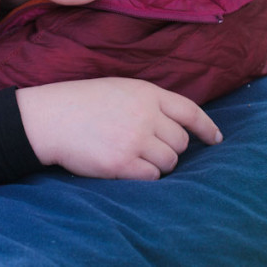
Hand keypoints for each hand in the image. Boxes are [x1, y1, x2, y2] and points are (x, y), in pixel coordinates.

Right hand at [15, 77, 221, 180]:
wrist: (50, 117)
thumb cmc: (82, 103)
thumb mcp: (120, 88)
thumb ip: (149, 102)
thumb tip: (178, 124)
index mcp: (146, 93)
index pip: (190, 110)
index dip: (207, 127)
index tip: (216, 139)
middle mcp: (145, 115)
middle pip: (181, 142)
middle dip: (170, 148)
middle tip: (147, 147)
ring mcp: (134, 139)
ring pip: (169, 162)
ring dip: (157, 164)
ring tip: (133, 155)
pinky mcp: (122, 163)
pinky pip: (151, 177)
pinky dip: (144, 175)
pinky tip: (126, 166)